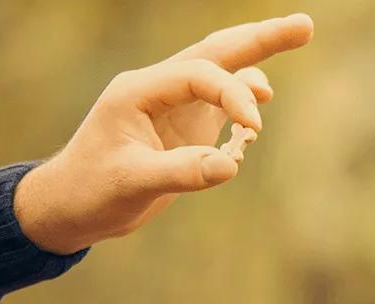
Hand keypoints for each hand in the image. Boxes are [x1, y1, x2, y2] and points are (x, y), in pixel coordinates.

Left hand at [13, 14, 314, 253]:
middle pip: (216, 52)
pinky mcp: (184, 125)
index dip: (233, 95)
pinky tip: (260, 107)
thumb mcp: (133, 184)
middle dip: (260, 38)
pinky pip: (221, 101)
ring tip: (299, 35)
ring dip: (258, 59)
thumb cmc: (92, 192)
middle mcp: (158, 88)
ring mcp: (172, 105)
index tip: (254, 128)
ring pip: (222, 71)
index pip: (199, 76)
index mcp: (139, 91)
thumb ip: (181, 172)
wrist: (69, 206)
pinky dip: (244, 99)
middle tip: (306, 25)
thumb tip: (231, 165)